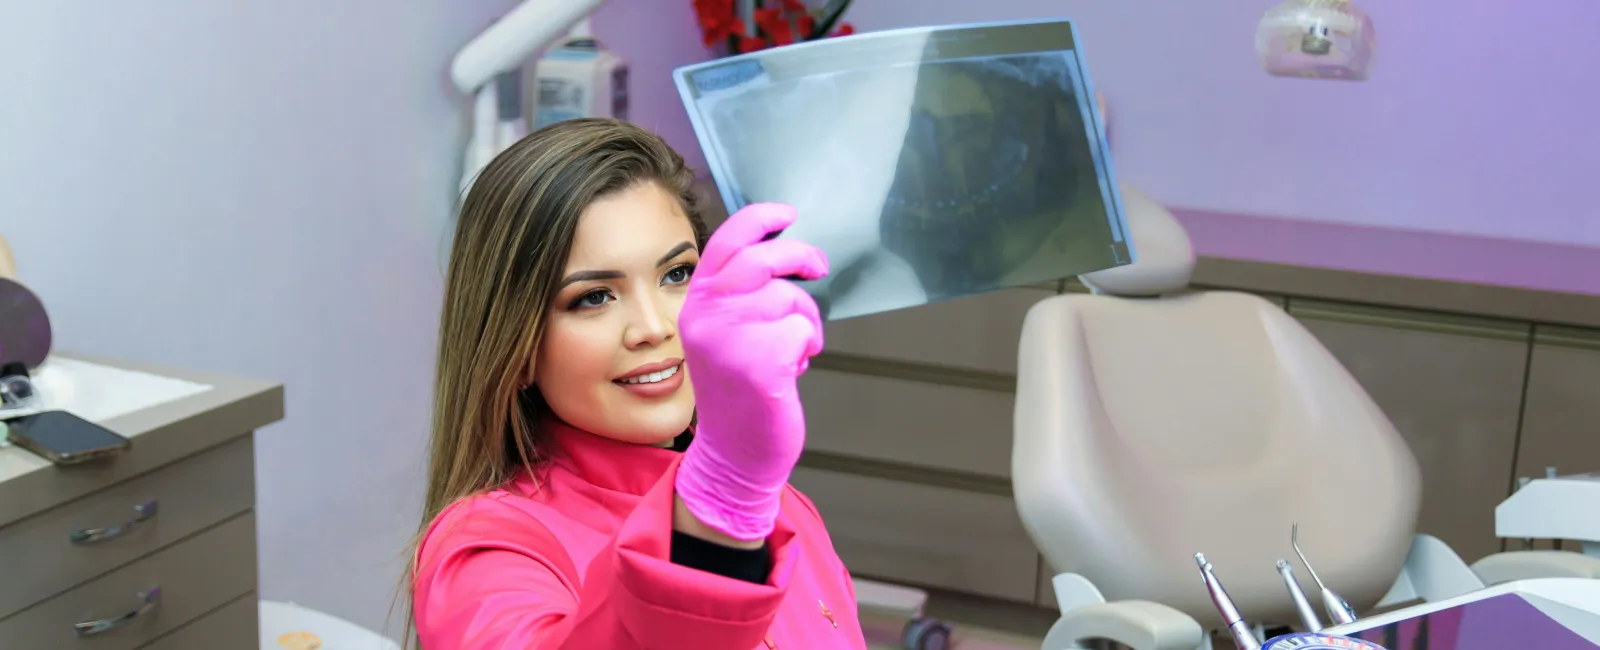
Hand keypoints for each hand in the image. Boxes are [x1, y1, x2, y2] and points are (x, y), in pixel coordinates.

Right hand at [674, 203, 828, 541]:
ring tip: (796, 348)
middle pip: (762, 259)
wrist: (735, 452)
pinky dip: (807, 346)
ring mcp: (730, 339)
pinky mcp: (759, 363)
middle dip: (800, 256)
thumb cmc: (738, 390)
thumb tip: (782, 249)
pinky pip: (802, 330)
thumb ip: (739, 293)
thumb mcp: (725, 333)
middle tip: (818, 266)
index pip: (727, 242)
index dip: (760, 218)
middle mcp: (706, 317)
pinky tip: (791, 371)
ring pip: (789, 297)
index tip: (787, 215)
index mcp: (696, 304)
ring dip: (806, 319)